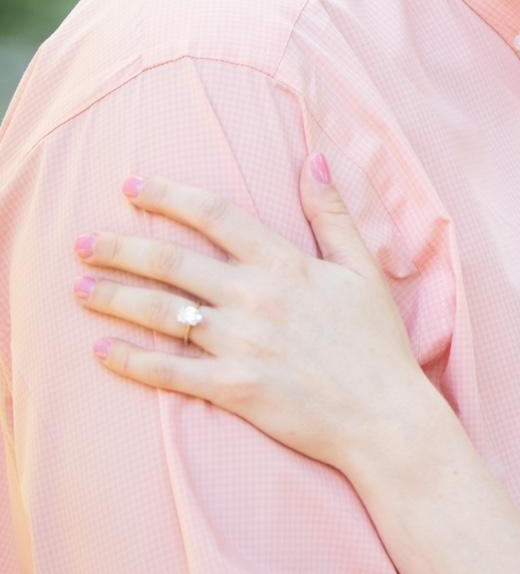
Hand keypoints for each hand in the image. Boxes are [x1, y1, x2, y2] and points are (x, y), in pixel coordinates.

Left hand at [73, 156, 439, 476]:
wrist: (384, 415)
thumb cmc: (377, 341)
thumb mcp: (363, 268)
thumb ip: (332, 214)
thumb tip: (314, 158)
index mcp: (287, 264)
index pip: (217, 216)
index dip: (171, 196)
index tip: (133, 186)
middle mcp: (257, 298)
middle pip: (173, 262)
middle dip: (121, 247)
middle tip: (84, 241)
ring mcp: (242, 344)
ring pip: (162, 312)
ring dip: (114, 297)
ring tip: (80, 288)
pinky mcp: (234, 388)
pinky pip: (169, 371)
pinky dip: (130, 360)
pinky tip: (102, 350)